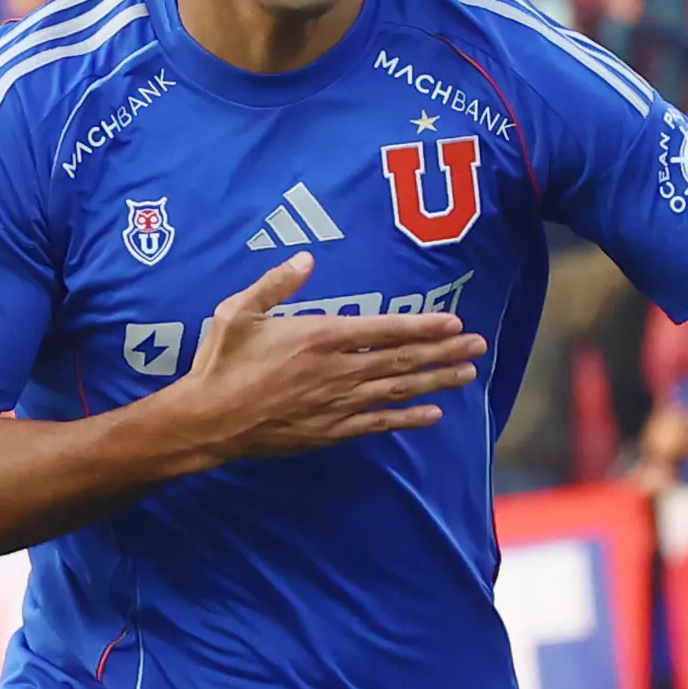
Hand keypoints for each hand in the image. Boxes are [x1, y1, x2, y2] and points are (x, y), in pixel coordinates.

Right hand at [173, 253, 488, 458]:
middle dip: (444, 352)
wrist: (208, 419)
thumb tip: (306, 258)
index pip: (385, 329)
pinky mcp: (331, 430)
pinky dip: (408, 418)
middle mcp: (338, 370)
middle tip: (479, 346)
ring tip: (467, 375)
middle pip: (402, 359)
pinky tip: (434, 415)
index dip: (423, 326)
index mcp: (320, 336)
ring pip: (398, 390)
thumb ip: (277, 283)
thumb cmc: (221, 362)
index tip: (453, 323)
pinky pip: (379, 423)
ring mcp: (337, 403)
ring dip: (436, 382)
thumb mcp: (240, 311)